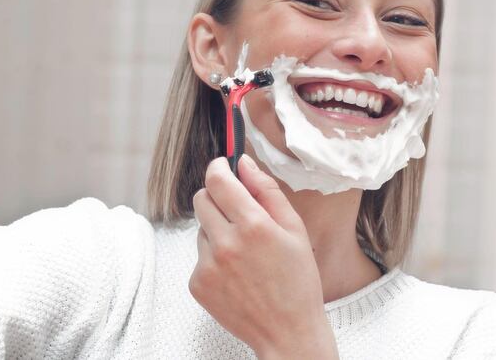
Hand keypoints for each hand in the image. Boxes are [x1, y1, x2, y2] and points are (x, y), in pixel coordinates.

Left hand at [189, 156, 338, 359]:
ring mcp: (208, 265)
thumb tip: (243, 163)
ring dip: (216, 230)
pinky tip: (236, 273)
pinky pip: (199, 255)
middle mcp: (226, 243)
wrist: (288, 332)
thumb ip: (267, 190)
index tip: (222, 166)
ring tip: (244, 253)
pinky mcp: (197, 284)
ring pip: (201, 228)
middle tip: (235, 210)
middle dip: (215, 196)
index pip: (218, 180)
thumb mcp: (294, 229)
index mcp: (253, 225)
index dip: (218, 167)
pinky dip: (213, 257)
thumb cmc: (298, 280)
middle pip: (201, 199)